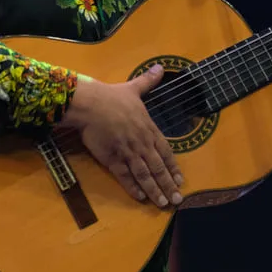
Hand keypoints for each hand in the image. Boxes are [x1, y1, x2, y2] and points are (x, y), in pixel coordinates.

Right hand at [61, 64, 182, 207]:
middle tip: (178, 199)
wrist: (91, 105)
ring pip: (145, 175)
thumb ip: (148, 81)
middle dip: (169, 185)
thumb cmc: (112, 96)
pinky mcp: (113, 159)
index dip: (173, 167)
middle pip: (158, 167)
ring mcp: (128, 152)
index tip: (180, 180)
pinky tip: (141, 198)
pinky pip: (125, 176)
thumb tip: (159, 67)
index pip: (165, 151)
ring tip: (163, 203)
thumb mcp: (133, 88)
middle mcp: (141, 142)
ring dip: (155, 191)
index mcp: (148, 128)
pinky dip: (134, 188)